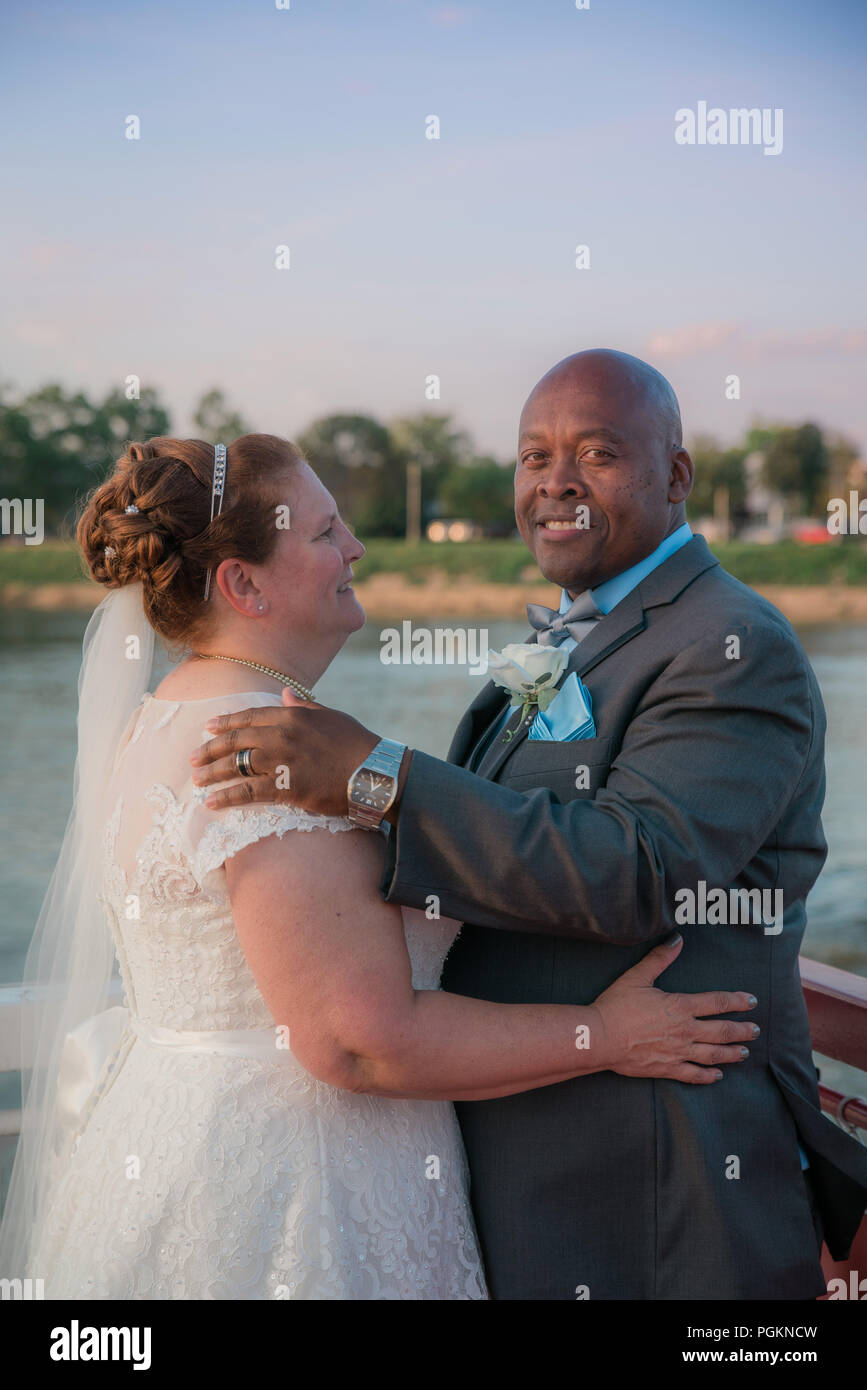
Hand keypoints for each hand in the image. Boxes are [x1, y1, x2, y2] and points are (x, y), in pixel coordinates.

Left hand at [190, 690, 381, 815]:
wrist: (375, 772)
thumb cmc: (358, 743)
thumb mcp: (331, 716)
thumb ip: (304, 706)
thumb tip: (285, 693)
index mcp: (292, 715)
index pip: (249, 716)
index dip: (226, 722)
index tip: (209, 728)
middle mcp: (281, 734)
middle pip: (236, 741)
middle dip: (211, 749)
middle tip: (193, 757)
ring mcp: (281, 761)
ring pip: (236, 765)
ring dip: (212, 772)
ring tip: (196, 779)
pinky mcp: (285, 787)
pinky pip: (247, 792)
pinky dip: (226, 797)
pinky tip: (211, 802)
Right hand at [590, 935, 758, 1084]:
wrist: (600, 1037)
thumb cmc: (617, 1005)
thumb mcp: (638, 976)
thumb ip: (660, 958)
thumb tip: (678, 939)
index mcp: (680, 1006)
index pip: (717, 1003)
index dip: (737, 1001)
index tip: (752, 1001)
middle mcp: (685, 1031)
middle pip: (722, 1031)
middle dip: (742, 1030)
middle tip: (755, 1030)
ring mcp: (678, 1052)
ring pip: (713, 1054)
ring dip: (731, 1053)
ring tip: (744, 1053)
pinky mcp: (667, 1069)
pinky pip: (693, 1074)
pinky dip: (707, 1076)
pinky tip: (717, 1076)